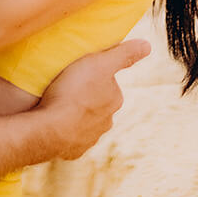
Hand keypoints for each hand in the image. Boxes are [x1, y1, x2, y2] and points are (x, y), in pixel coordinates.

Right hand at [35, 39, 150, 159]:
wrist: (50, 128)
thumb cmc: (75, 92)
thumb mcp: (100, 63)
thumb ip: (124, 54)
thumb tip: (147, 45)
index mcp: (115, 100)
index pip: (108, 83)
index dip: (94, 75)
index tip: (79, 71)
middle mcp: (107, 122)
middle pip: (97, 103)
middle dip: (85, 96)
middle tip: (67, 86)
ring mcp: (89, 138)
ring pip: (84, 121)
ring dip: (74, 113)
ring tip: (57, 103)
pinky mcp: (73, 151)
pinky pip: (69, 136)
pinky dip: (63, 129)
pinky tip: (54, 121)